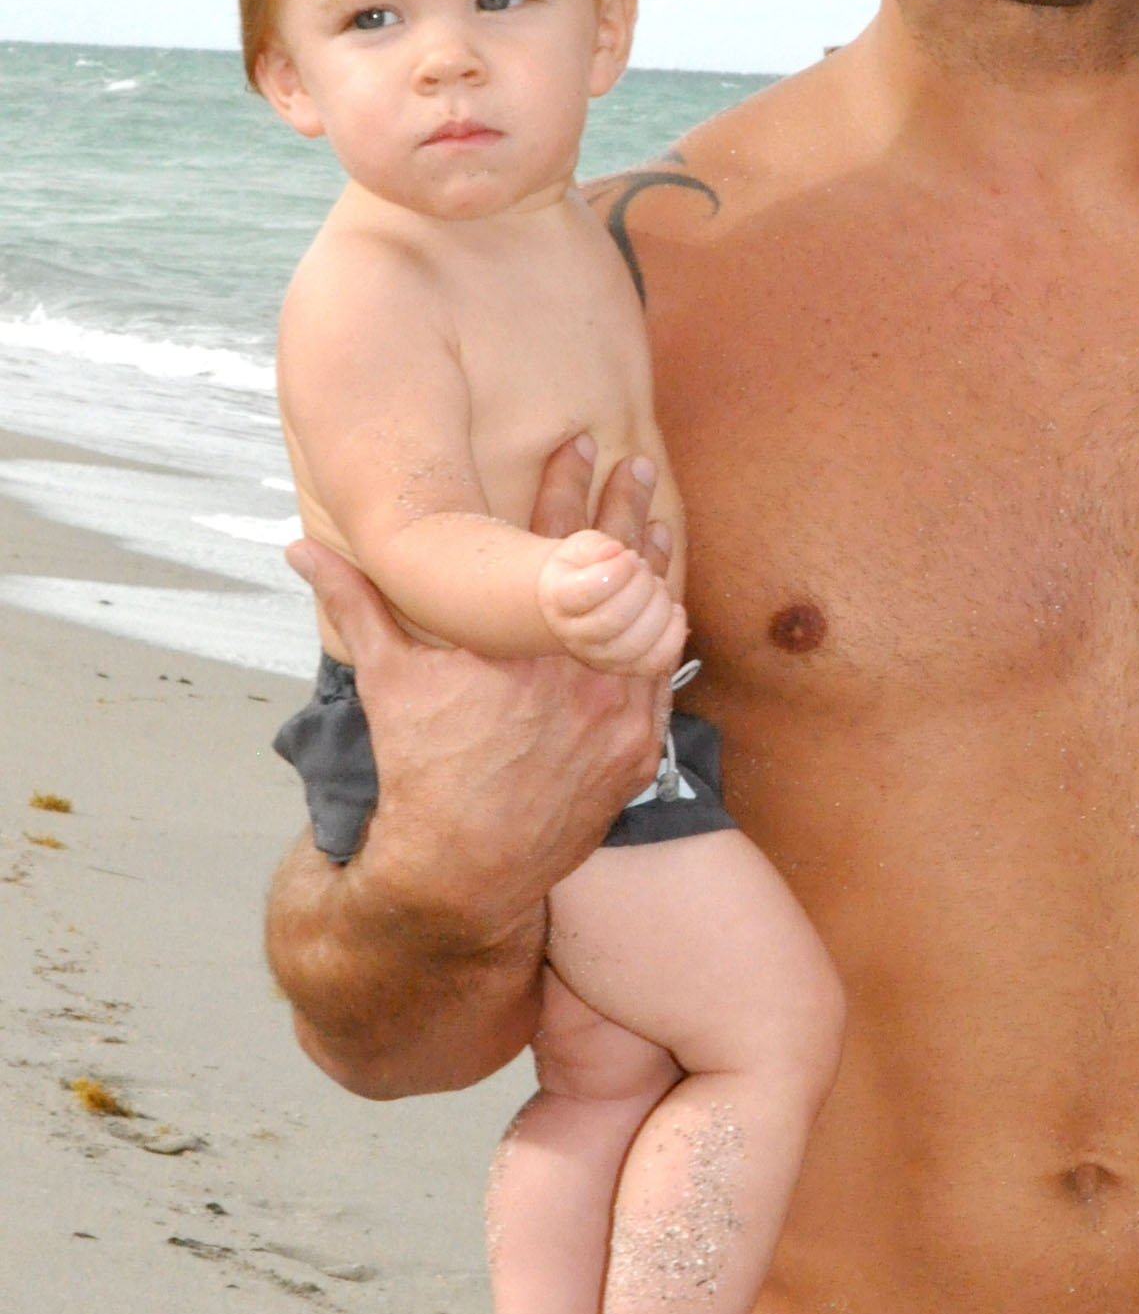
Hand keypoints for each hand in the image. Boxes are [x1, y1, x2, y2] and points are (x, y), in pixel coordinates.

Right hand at [269, 440, 671, 1096]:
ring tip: (656, 521)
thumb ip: (355, 601)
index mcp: (518, 639)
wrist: (463, 870)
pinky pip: (663, 674)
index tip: (575, 442)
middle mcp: (577, 670)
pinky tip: (665, 603)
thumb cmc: (420, 770)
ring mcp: (618, 713)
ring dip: (653, 565)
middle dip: (622, 507)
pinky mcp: (639, 750)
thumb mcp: (386, 679)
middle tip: (633, 463)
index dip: (562, 482)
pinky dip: (662, 631)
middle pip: (615, 567)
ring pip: (650, 616)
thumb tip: (298, 547)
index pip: (550, 537)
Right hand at [538, 527, 688, 676]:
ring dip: (659, 606)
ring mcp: (598, 657)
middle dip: (642, 585)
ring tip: (656, 587)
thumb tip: (614, 552)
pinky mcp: (624, 667)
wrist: (570, 607)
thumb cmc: (579, 570)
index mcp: (557, 599)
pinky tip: (674, 610)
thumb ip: (596, 546)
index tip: (628, 556)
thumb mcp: (580, 547)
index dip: (618, 570)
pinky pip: (655, 661)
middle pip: (614, 618)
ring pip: (636, 642)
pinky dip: (673, 634)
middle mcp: (574, 635)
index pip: (588, 592)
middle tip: (643, 568)